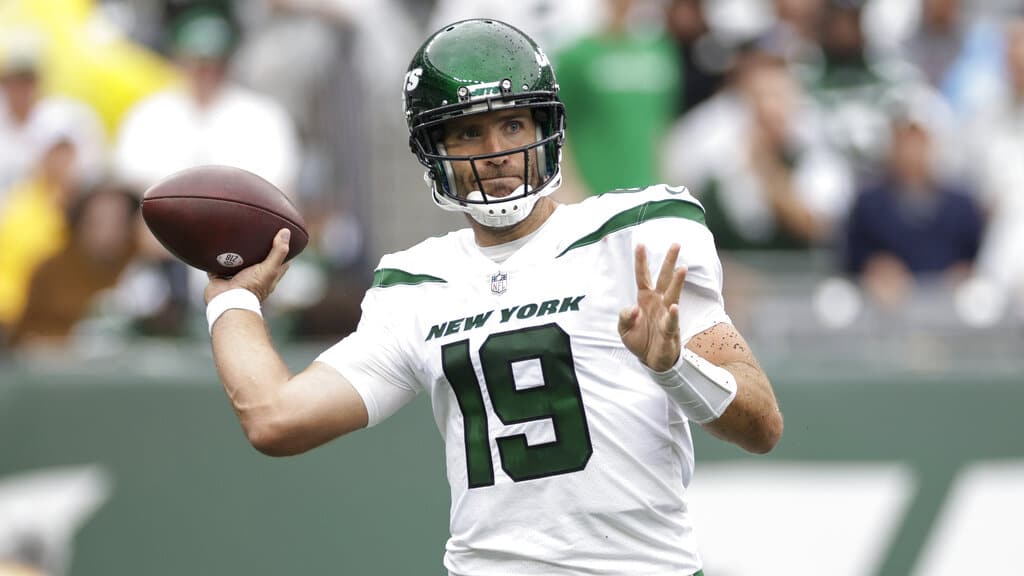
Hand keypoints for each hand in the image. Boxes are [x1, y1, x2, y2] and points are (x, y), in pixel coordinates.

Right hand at [205, 228, 291, 303]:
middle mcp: (252, 277)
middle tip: (255, 232)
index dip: (282, 250)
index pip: (280, 262)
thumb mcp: (270, 268)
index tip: (281, 236)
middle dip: (256, 249)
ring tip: (234, 235)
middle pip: (256, 260)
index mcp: (267, 276)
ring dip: (235, 252)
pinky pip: (216, 266)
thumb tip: (286, 232)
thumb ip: (278, 251)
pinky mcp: (220, 277)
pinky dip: (214, 258)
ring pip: (236, 262)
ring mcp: (236, 277)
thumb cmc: (252, 287)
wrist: (227, 300)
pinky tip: (214, 245)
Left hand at [618, 244, 686, 371]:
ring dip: (677, 282)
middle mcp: (658, 302)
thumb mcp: (623, 329)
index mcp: (645, 299)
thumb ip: (625, 316)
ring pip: (673, 294)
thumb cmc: (639, 340)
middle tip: (676, 244)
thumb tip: (634, 308)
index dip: (641, 261)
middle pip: (664, 278)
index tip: (640, 244)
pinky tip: (674, 307)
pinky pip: (671, 321)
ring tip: (682, 268)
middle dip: (669, 261)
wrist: (651, 360)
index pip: (643, 276)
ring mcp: (666, 314)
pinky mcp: (670, 330)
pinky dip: (673, 314)